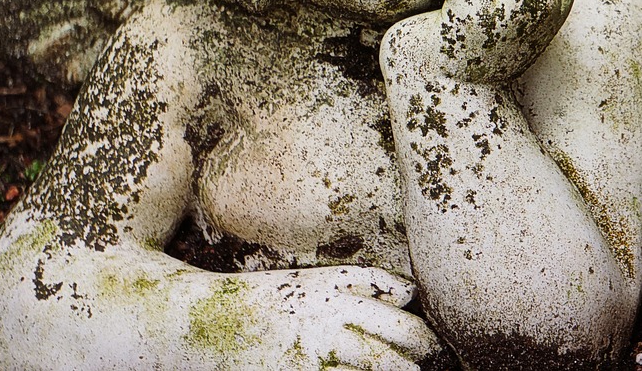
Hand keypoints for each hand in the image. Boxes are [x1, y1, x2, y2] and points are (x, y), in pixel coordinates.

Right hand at [239, 265, 441, 369]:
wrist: (204, 322)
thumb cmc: (269, 300)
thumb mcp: (316, 279)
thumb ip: (365, 281)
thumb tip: (410, 295)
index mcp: (337, 293)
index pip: (402, 320)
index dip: (427, 343)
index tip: (437, 354)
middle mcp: (328, 323)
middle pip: (395, 353)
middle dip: (421, 365)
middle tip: (437, 370)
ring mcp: (312, 356)